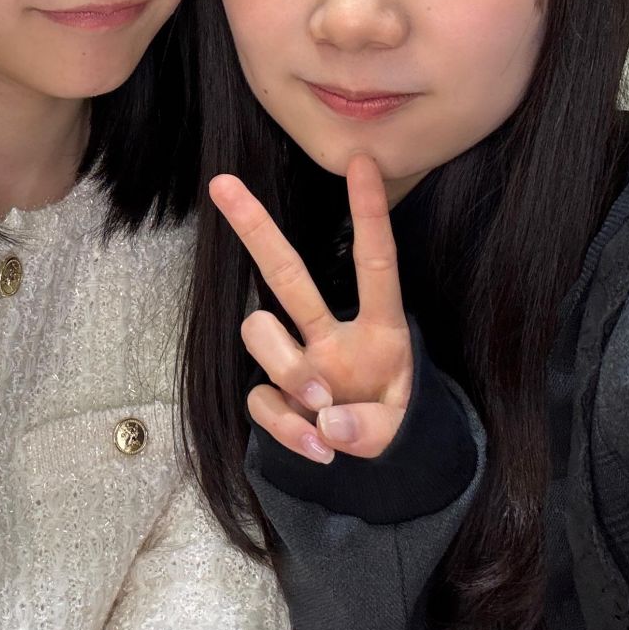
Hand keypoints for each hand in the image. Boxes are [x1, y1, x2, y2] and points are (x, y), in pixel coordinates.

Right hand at [209, 153, 413, 463]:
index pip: (374, 264)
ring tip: (324, 411)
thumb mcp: (406, 431)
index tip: (362, 161)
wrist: (380, 467)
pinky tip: (316, 448)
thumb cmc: (399, 428)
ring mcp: (301, 365)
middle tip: (222, 182)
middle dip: (255, 227)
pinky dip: (285, 427)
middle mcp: (333, 336)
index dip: (368, 214)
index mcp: (380, 331)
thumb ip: (372, 428)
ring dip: (290, 372)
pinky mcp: (277, 396)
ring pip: (262, 334)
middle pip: (287, 273)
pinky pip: (261, 398)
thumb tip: (327, 421)